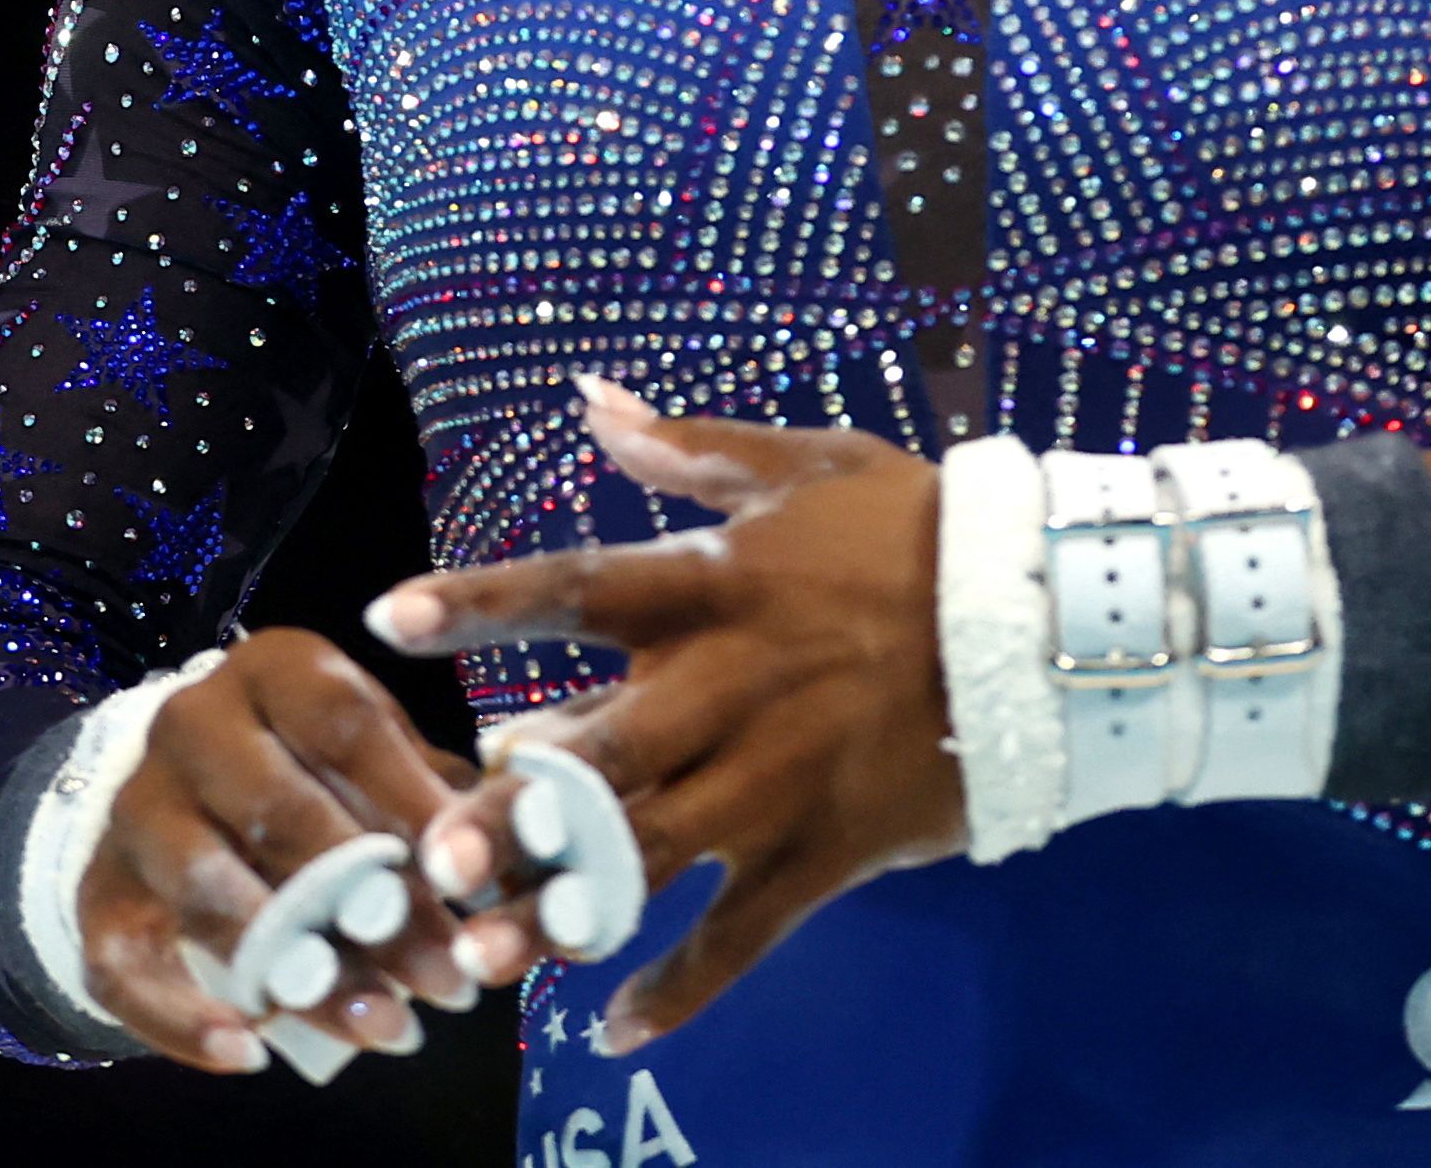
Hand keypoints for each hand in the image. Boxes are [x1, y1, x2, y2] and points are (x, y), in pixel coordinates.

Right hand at [75, 628, 484, 1072]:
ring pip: (211, 894)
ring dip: (300, 970)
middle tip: (449, 979)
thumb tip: (513, 854)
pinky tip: (252, 1054)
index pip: (344, 725)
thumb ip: (436, 794)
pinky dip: (184, 1018)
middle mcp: (190, 723)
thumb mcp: (377, 754)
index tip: (474, 872)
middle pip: (281, 816)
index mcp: (273, 669)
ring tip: (385, 1028)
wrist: (183, 787)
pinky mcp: (97, 893)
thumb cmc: (315, 767)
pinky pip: (126, 965)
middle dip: (371, 904)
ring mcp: (134, 808)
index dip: (412, 800)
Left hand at [365, 382, 964, 1049]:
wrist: (1041, 616)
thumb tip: (590, 398)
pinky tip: (613, 1031)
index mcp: (710, 589)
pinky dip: (678, 991)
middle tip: (431, 858)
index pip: (576, 589)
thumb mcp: (803, 466)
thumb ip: (687, 449)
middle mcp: (725, 690)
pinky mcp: (821, 853)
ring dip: (561, 914)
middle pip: (597, 759)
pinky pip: (738, 938)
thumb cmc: (911, 530)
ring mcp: (773, 782)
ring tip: (480, 960)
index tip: (389, 618)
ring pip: (649, 861)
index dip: (481, 601)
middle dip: (511, 814)